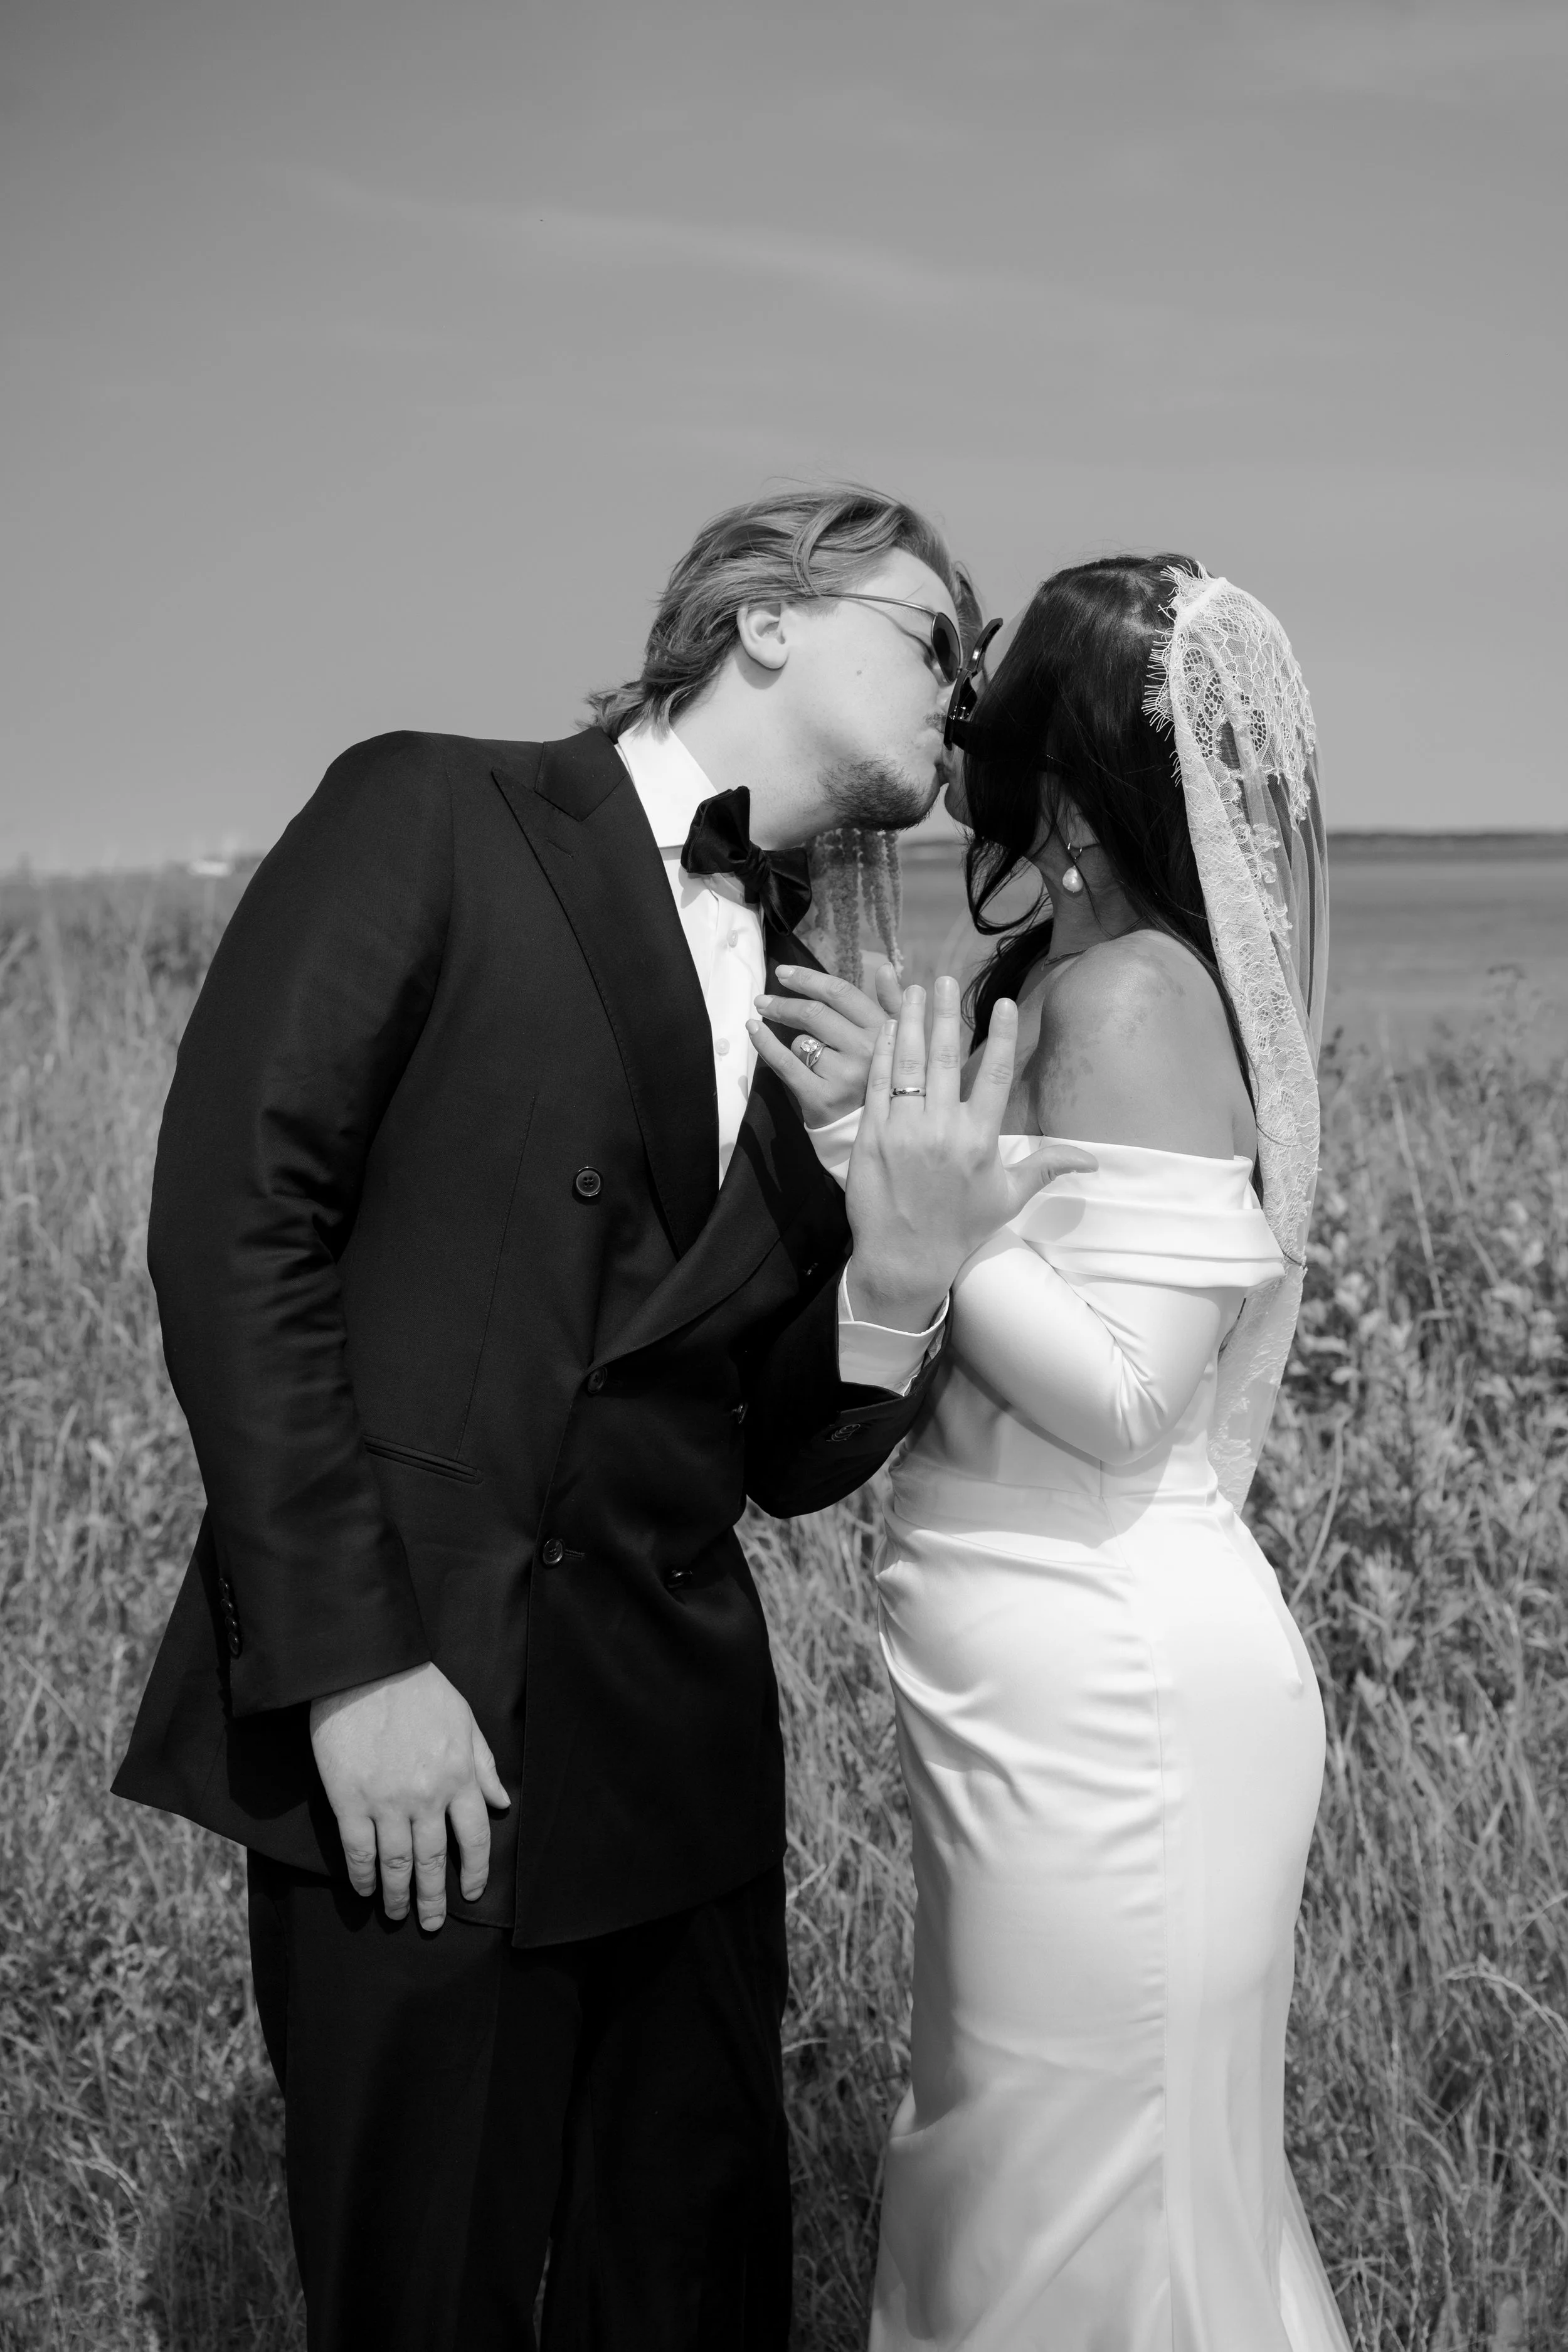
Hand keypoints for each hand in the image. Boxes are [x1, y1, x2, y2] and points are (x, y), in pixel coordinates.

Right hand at [309, 1662, 509, 1930]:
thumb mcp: (465, 1721)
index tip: (469, 1893)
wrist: (367, 1668)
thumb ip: (483, 1765)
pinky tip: (364, 1889)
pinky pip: (358, 1851)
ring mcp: (388, 1802)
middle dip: (434, 1897)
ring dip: (398, 1895)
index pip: (475, 1838)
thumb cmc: (419, 1689)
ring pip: (396, 1864)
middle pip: (434, 1861)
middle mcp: (428, 1796)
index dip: (474, 1871)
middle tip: (432, 1923)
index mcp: (460, 1776)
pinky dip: (362, 1876)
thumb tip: (502, 1804)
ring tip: (398, 1913)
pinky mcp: (350, 1800)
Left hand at [746, 961, 903, 1126]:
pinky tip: (753, 1030)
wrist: (868, 1128)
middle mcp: (867, 1051)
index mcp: (883, 1030)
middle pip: (814, 1014)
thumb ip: (890, 1002)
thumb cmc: (878, 1076)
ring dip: (790, 1039)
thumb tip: (886, 968)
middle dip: (783, 1003)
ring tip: (795, 1047)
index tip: (784, 973)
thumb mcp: (896, 1038)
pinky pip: (786, 1063)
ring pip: (801, 1041)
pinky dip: (765, 1044)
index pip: (841, 993)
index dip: (808, 979)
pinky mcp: (821, 1098)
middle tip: (763, 1000)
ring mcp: (844, 1076)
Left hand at [844, 974, 1096, 1330]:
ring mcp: (903, 1130)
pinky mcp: (872, 1135)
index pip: (993, 1076)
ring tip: (911, 990)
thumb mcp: (1008, 1198)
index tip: (1003, 1003)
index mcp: (979, 1139)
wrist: (905, 1258)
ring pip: (907, 1063)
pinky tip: (886, 1028)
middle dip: (944, 1013)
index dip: (1000, 1036)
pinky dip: (882, 1053)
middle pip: (944, 1058)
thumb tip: (1093, 1160)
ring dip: (909, 1021)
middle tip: (944, 979)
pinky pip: (877, 1084)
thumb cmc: (960, 1229)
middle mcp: (942, 1128)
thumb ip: (1046, 1168)